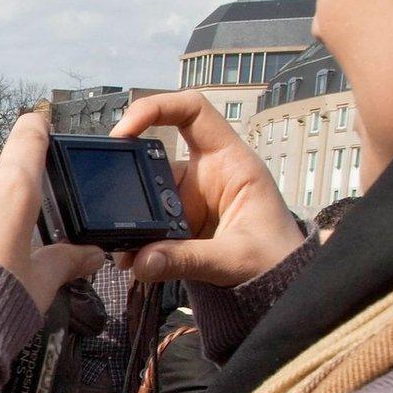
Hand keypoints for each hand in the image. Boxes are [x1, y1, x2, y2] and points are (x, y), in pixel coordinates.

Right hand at [109, 92, 302, 287]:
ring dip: (132, 217)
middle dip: (130, 176)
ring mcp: (192, 199)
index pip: (193, 111)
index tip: (125, 131)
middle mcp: (207, 174)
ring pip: (148, 194)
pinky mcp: (182, 223)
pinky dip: (138, 239)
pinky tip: (133, 258)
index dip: (157, 107)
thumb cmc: (274, 259)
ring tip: (123, 248)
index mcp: (231, 162)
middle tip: (110, 199)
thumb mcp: (234, 258)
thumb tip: (142, 261)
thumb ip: (187, 259)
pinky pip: (151, 223)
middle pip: (157, 158)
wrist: (283, 284)